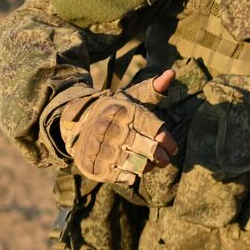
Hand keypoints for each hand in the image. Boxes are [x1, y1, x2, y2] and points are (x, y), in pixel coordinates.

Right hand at [62, 70, 178, 185]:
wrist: (77, 122)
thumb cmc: (115, 111)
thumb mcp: (132, 97)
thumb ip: (154, 88)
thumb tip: (172, 73)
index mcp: (124, 111)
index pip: (156, 130)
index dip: (168, 142)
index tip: (172, 148)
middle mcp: (111, 128)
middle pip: (148, 149)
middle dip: (161, 157)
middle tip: (165, 160)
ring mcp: (99, 148)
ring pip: (136, 165)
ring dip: (147, 167)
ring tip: (150, 165)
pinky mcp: (91, 164)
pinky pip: (118, 176)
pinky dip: (130, 176)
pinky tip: (133, 171)